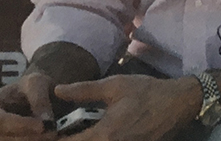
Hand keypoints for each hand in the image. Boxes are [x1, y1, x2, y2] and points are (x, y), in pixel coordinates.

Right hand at [0, 72, 57, 140]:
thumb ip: (40, 100)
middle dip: (29, 138)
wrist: (32, 98)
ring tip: (51, 135)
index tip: (42, 125)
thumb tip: (46, 121)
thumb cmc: (30, 88)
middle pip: (2, 140)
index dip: (20, 125)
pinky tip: (45, 138)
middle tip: (53, 133)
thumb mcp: (36, 83)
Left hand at [54, 75, 200, 140]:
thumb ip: (84, 90)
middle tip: (55, 133)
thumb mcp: (115, 85)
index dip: (51, 139)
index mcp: (104, 134)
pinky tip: (90, 134)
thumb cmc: (147, 91)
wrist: (179, 102)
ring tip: (72, 132)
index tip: (41, 132)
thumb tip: (57, 90)